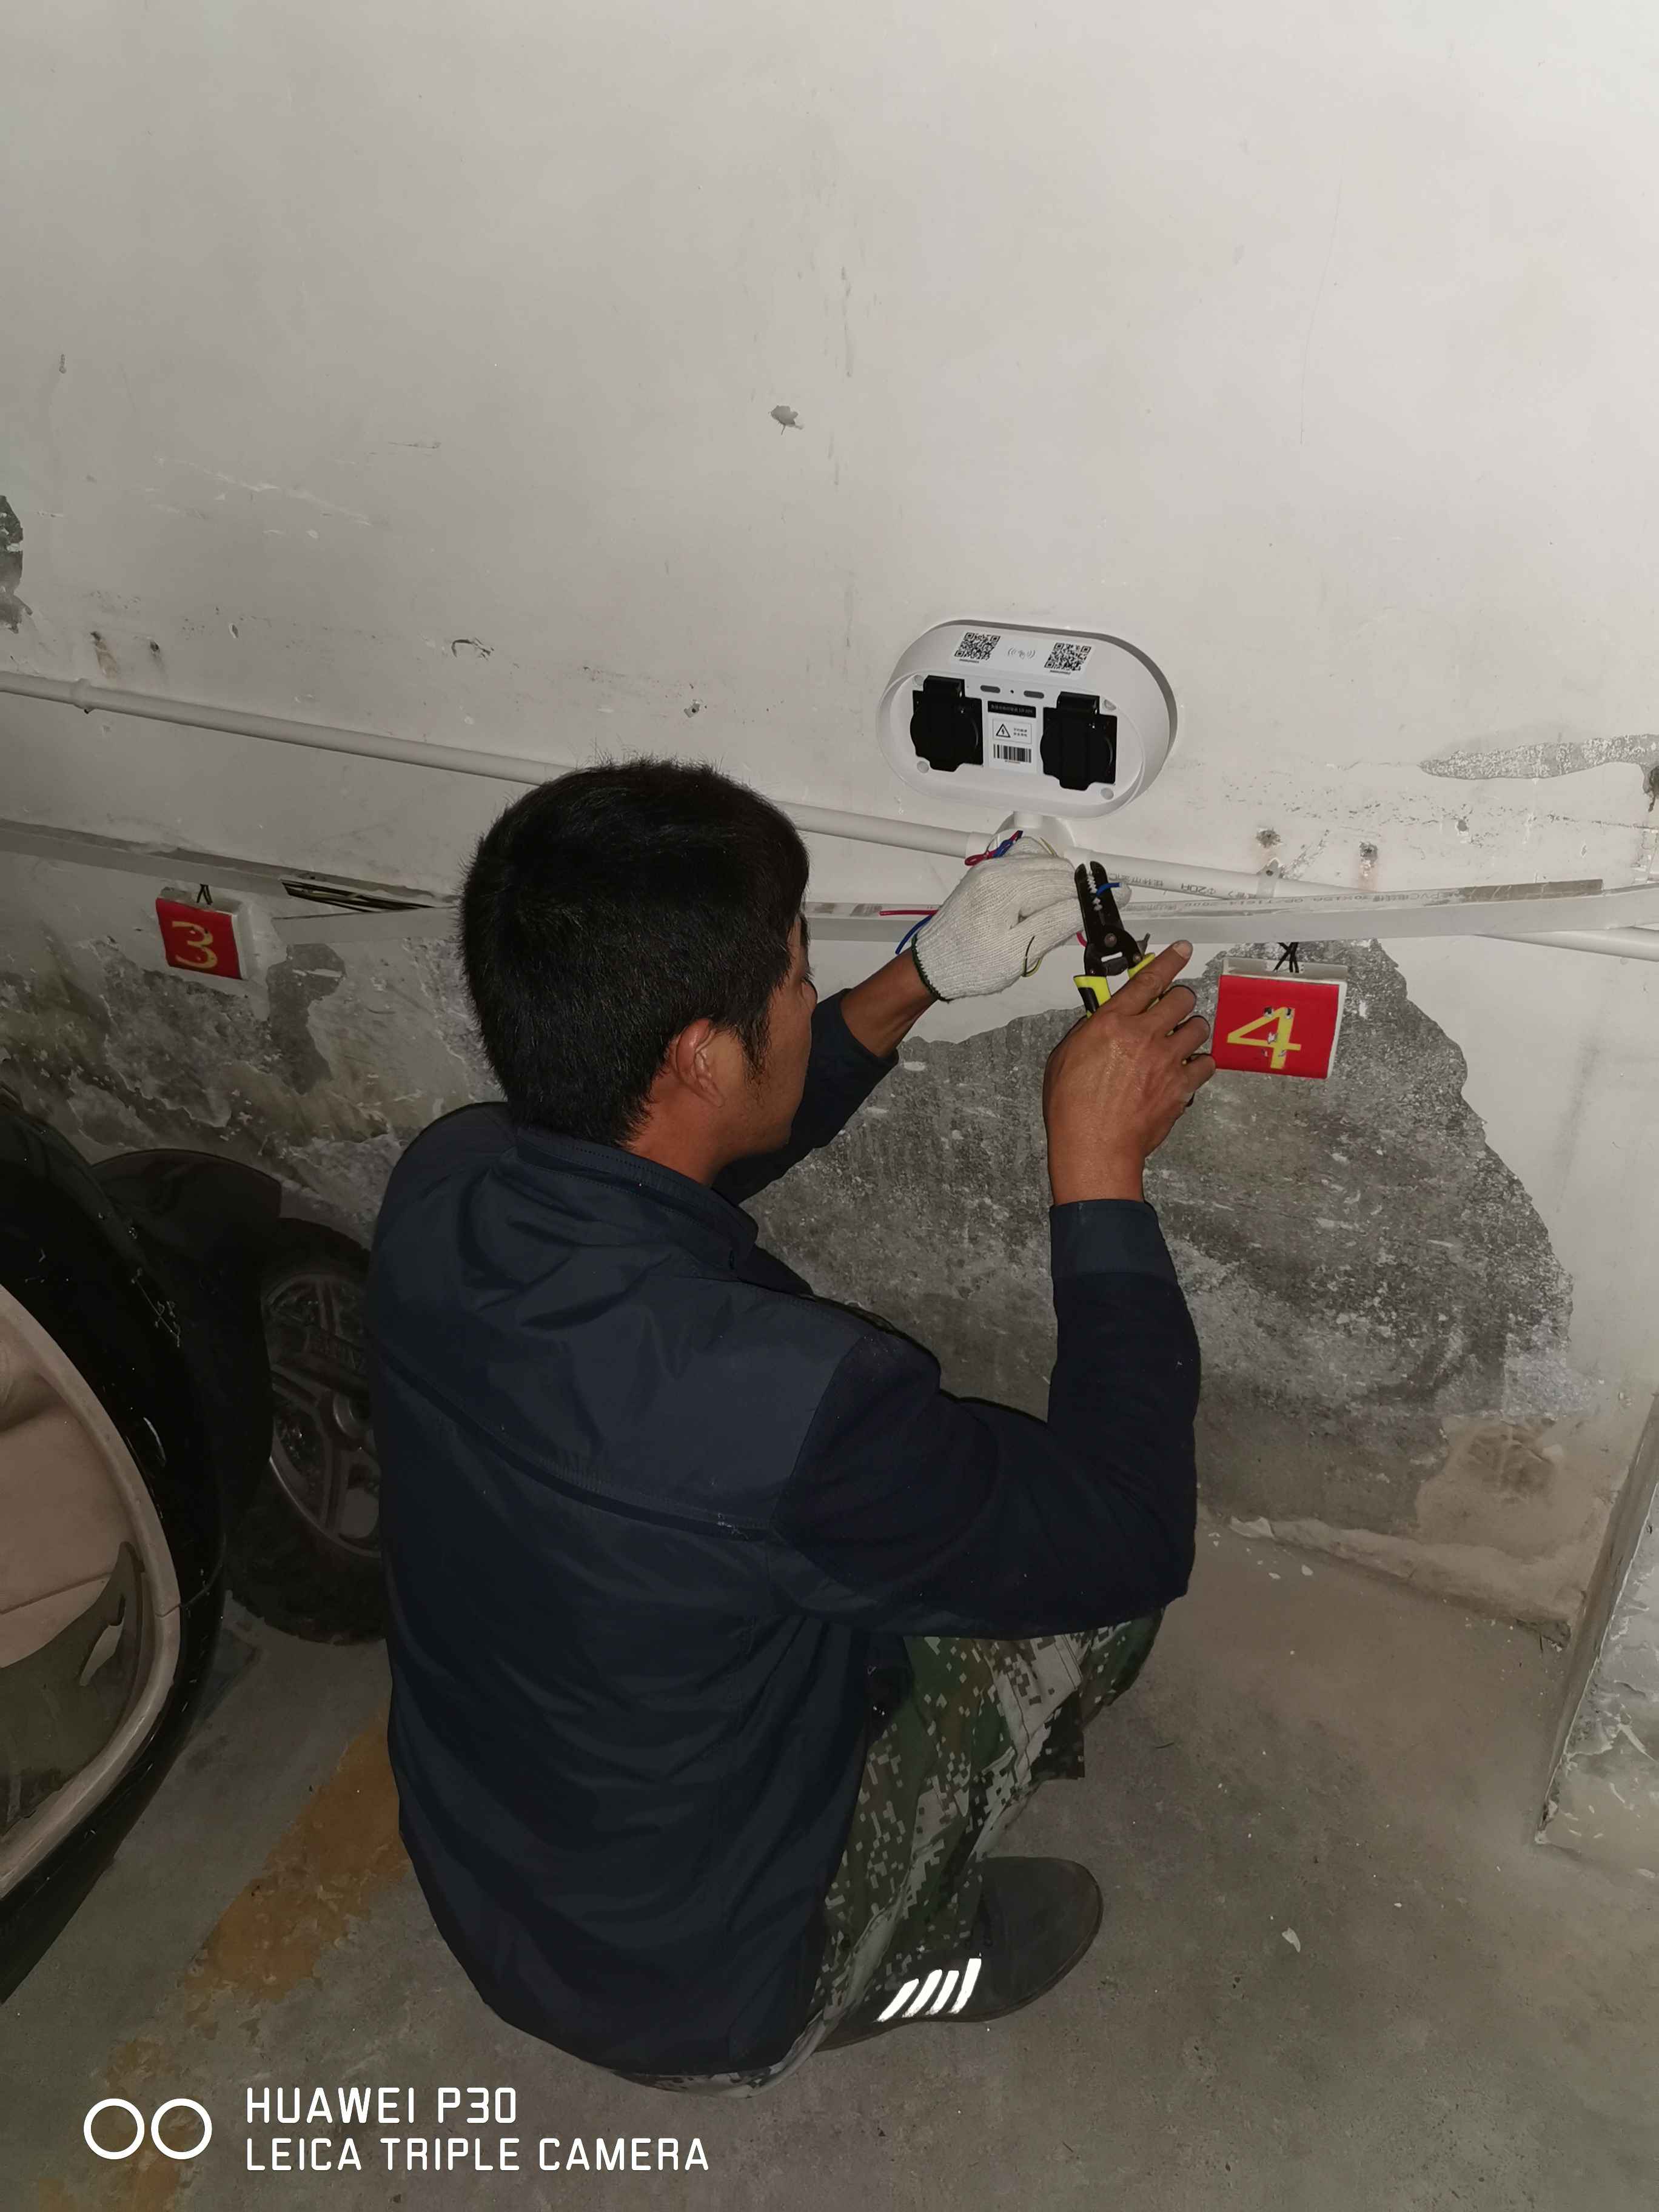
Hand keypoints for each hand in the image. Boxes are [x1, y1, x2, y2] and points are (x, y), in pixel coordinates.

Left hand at [909, 853, 1081, 1001]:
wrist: (933, 965)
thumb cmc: (972, 965)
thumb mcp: (1019, 953)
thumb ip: (1056, 924)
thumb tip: (1088, 905)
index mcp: (1006, 885)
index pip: (1065, 883)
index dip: (1088, 900)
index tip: (1103, 915)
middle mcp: (998, 867)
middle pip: (1057, 870)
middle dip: (1071, 896)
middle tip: (1068, 928)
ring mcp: (991, 867)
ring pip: (1044, 866)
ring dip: (1057, 889)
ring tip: (1048, 922)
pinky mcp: (988, 874)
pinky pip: (1026, 867)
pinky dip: (1040, 883)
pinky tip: (1035, 908)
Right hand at [1042, 942, 1213, 1202]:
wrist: (1094, 1146)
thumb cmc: (1071, 1107)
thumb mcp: (1065, 1057)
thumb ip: (1089, 1033)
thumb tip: (1102, 1024)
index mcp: (1112, 1022)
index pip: (1148, 979)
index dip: (1169, 960)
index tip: (1181, 950)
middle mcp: (1144, 1034)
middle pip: (1182, 998)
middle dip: (1179, 1001)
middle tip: (1171, 1012)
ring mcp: (1167, 1060)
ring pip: (1198, 1027)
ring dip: (1189, 1031)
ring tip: (1178, 1043)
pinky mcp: (1182, 1086)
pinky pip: (1206, 1063)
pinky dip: (1199, 1065)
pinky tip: (1186, 1071)